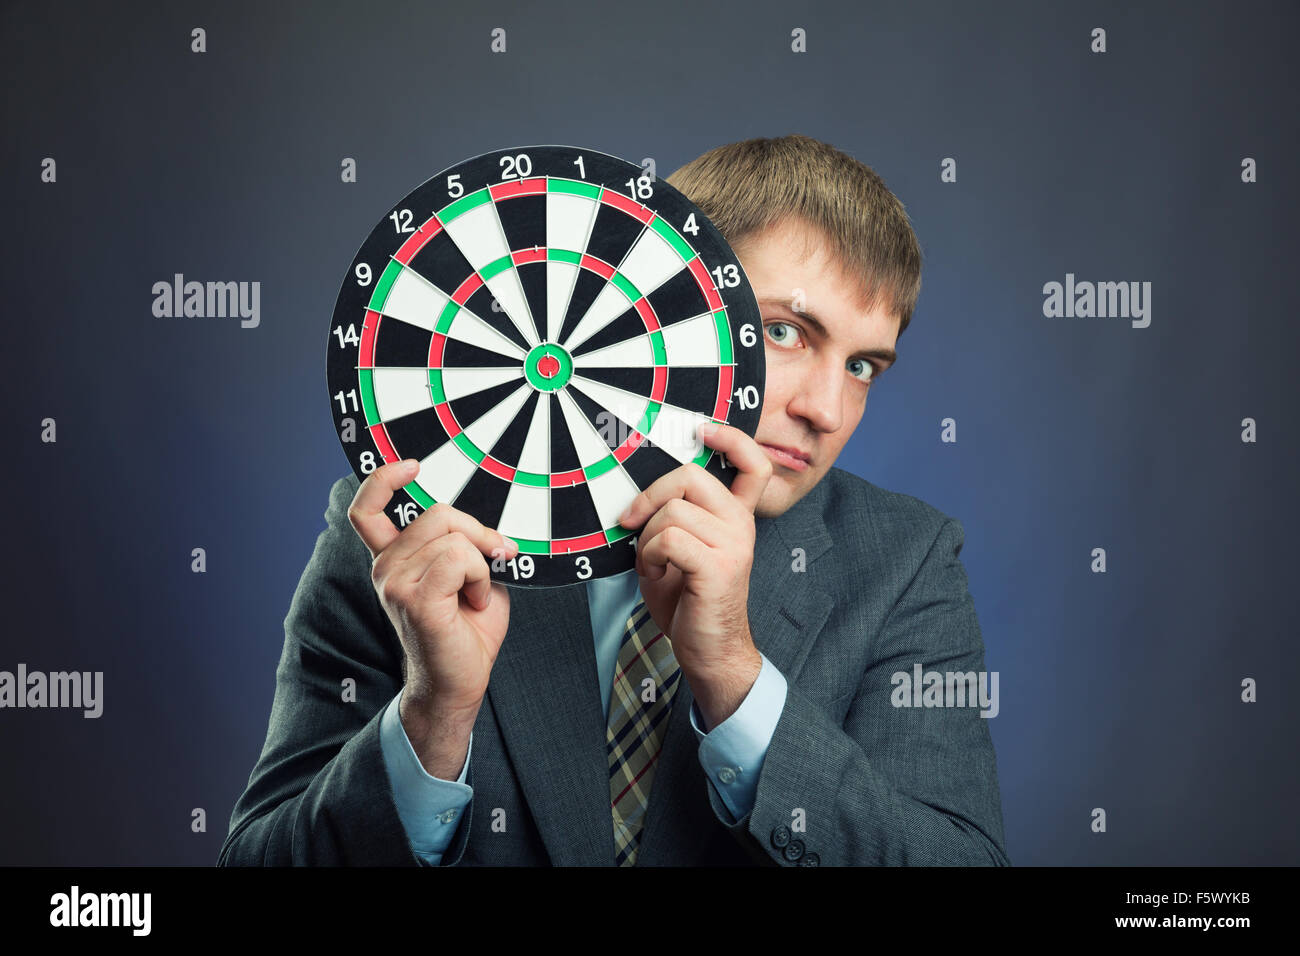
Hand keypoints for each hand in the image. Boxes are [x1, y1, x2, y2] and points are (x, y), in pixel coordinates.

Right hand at [348, 459, 516, 770]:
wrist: (460, 682)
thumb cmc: (466, 630)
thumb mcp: (471, 574)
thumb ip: (467, 542)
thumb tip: (490, 524)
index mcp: (393, 558)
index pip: (367, 507)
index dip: (385, 478)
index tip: (413, 464)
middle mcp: (386, 567)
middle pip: (438, 512)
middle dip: (478, 532)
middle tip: (494, 560)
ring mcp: (394, 582)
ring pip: (453, 536)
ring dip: (481, 563)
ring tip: (474, 594)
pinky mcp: (413, 599)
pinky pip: (459, 559)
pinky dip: (480, 577)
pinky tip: (475, 602)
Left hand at [618, 423, 771, 702]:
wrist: (709, 650)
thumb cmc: (688, 601)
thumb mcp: (679, 549)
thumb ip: (672, 516)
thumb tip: (638, 494)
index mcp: (736, 517)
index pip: (753, 464)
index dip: (730, 439)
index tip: (702, 430)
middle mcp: (741, 525)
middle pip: (688, 476)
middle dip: (649, 495)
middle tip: (632, 521)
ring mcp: (734, 544)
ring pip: (671, 511)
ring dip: (646, 537)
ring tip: (653, 562)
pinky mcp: (718, 566)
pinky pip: (667, 539)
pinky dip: (650, 556)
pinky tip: (658, 574)